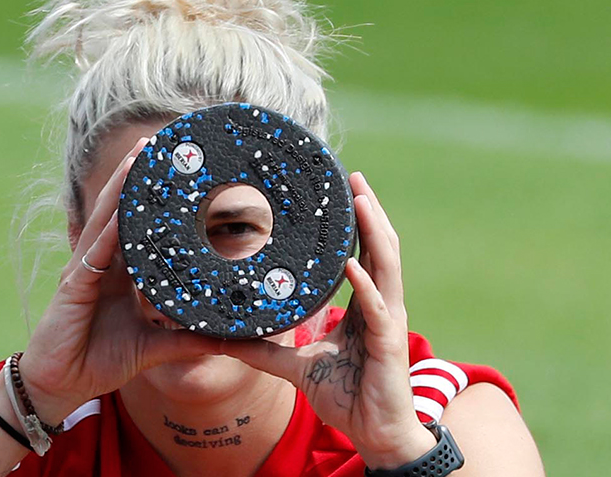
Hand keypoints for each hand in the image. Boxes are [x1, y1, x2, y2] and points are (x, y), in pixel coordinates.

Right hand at [18, 138, 221, 423]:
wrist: (62, 386)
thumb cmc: (101, 361)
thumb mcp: (153, 347)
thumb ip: (186, 339)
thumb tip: (226, 338)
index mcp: (119, 272)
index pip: (139, 226)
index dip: (155, 201)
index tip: (179, 174)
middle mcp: (102, 263)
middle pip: (120, 211)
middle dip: (137, 177)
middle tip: (160, 144)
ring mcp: (85, 270)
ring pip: (106, 221)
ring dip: (122, 187)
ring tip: (141, 156)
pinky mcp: (73, 286)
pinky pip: (94, 253)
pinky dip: (109, 230)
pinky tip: (122, 210)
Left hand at [220, 172, 435, 469]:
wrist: (374, 434)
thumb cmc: (345, 395)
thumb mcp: (294, 366)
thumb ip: (263, 349)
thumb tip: (221, 338)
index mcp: (365, 305)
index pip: (363, 254)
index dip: (356, 224)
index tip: (339, 192)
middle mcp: (381, 305)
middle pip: (380, 248)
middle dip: (370, 211)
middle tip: (355, 177)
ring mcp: (387, 322)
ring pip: (387, 266)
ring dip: (374, 231)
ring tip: (360, 200)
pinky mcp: (389, 345)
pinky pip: (377, 309)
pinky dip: (365, 285)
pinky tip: (350, 264)